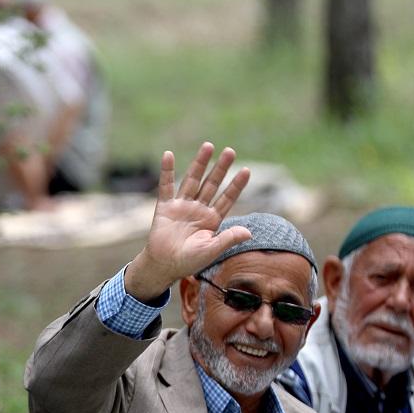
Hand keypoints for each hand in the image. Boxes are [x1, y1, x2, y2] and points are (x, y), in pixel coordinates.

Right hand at [123, 143, 251, 300]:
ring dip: (200, 164)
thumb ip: (228, 239)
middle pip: (211, 184)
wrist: (164, 266)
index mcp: (212, 219)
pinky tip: (168, 155)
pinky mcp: (165, 207)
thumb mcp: (211, 251)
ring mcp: (182, 206)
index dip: (236, 185)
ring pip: (192, 180)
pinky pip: (166, 187)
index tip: (246, 171)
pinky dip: (166, 171)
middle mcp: (198, 209)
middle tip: (230, 151)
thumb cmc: (189, 261)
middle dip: (220, 168)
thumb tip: (248, 232)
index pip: (227, 198)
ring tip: (208, 146)